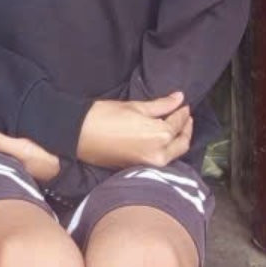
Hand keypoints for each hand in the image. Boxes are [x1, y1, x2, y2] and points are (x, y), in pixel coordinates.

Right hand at [77, 93, 194, 169]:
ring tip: (176, 125)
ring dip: (179, 140)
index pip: (178, 122)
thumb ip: (161, 104)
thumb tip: (179, 98)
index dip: (182, 111)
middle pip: (182, 142)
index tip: (183, 103)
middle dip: (186, 127)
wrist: (79, 136)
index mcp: (160, 135)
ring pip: (175, 154)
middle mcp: (160, 154)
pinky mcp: (141, 168)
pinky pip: (163, 159)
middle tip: (185, 115)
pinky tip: (164, 138)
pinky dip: (168, 149)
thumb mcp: (135, 106)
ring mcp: (151, 164)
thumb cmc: (105, 116)